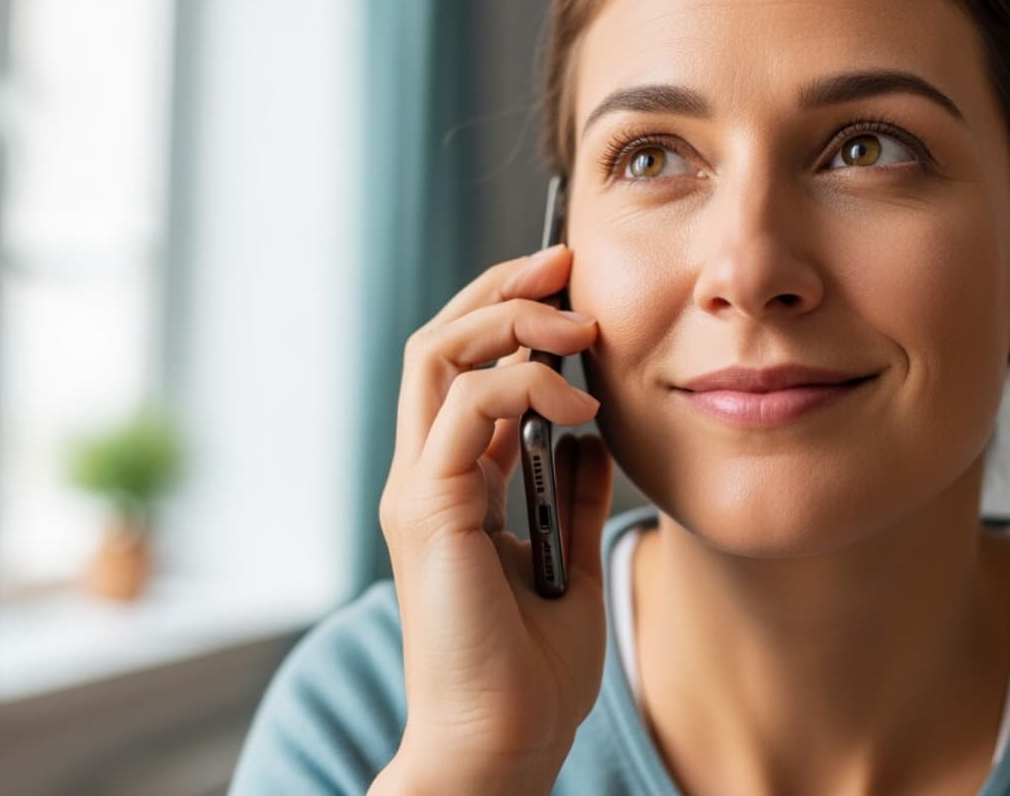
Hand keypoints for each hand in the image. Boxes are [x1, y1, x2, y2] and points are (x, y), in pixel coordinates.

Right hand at [378, 244, 614, 781]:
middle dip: (504, 289)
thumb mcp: (569, 557)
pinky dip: (524, 385)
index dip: (510, 312)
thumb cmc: (531, 672)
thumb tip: (591, 431)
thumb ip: (570, 492)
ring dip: (513, 322)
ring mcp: (418, 490)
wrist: (501, 748)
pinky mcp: (428, 510)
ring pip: (438, 355)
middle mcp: (423, 476)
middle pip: (440, 340)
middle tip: (568, 263)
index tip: (573, 284)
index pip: (462, 366)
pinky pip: (465, 408)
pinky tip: (581, 410)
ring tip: (580, 328)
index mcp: (451, 485)